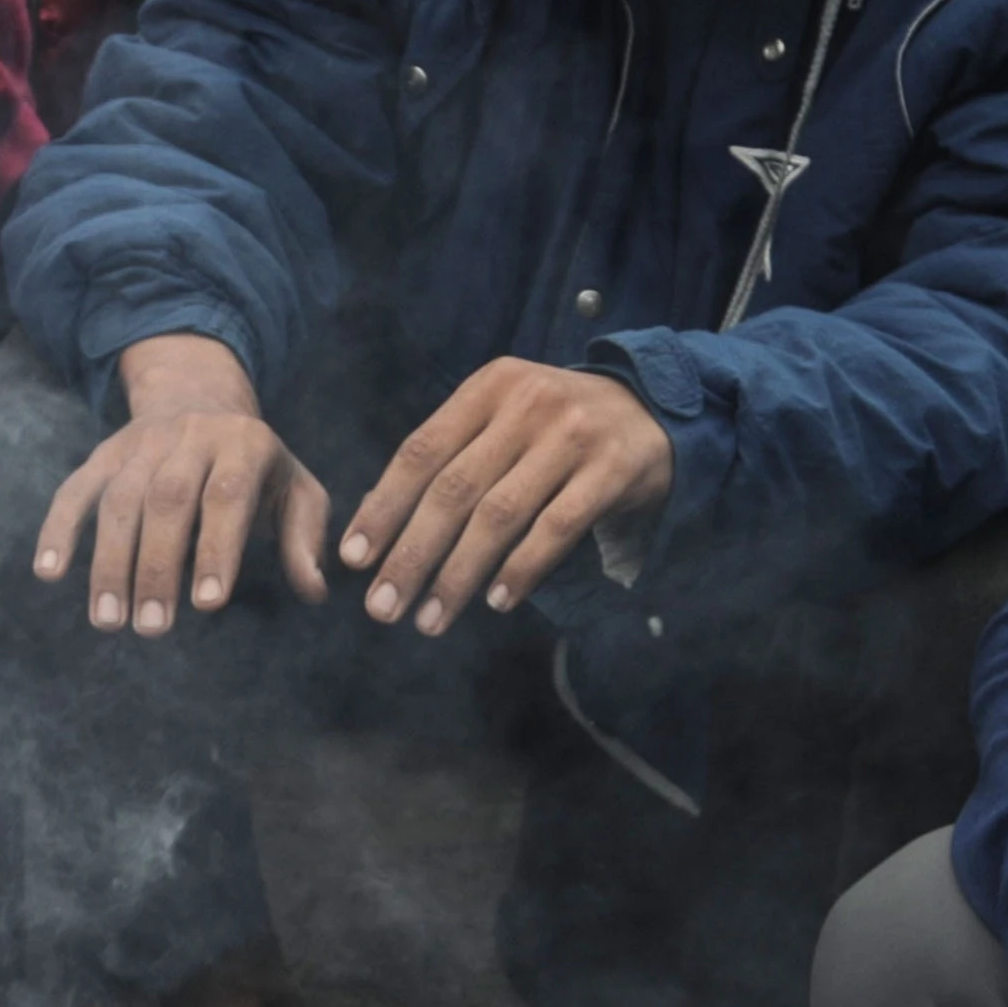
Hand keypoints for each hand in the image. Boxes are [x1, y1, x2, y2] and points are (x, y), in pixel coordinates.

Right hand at [25, 333, 328, 631]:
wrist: (199, 396)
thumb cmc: (255, 464)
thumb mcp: (295, 489)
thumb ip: (304, 538)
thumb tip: (314, 590)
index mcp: (244, 445)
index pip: (226, 496)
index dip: (216, 549)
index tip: (207, 605)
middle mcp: (189, 438)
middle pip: (165, 500)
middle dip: (156, 567)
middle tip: (152, 628)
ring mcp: (140, 445)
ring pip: (118, 501)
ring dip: (109, 563)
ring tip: (109, 621)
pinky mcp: (103, 455)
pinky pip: (75, 489)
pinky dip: (58, 528)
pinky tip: (49, 572)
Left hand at [342, 359, 672, 634]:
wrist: (654, 409)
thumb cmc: (558, 427)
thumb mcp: (504, 420)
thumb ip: (454, 457)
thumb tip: (382, 524)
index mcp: (488, 388)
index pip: (420, 452)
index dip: (384, 508)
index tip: (354, 559)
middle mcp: (526, 403)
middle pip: (453, 490)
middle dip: (412, 555)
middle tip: (382, 608)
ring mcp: (572, 434)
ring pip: (499, 515)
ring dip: (459, 574)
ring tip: (431, 619)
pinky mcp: (612, 468)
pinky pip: (557, 528)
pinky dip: (522, 569)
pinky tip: (496, 601)